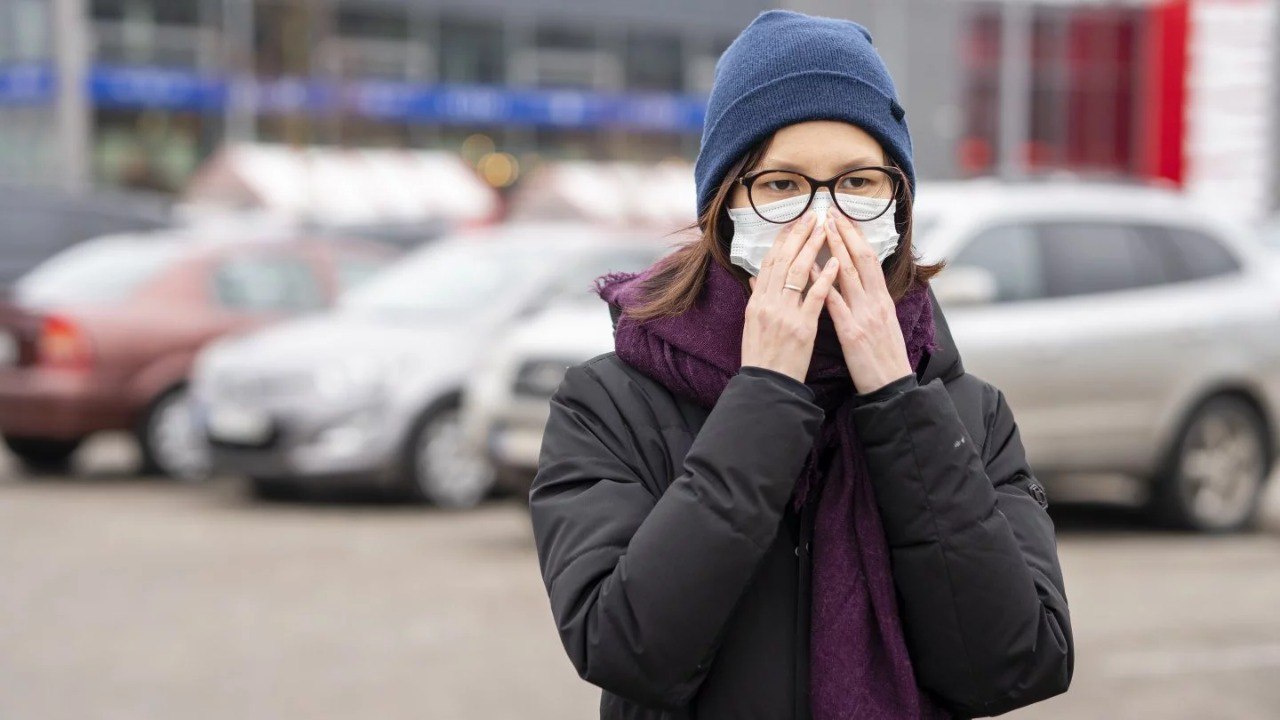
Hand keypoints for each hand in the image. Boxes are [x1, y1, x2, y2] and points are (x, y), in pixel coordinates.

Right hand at [741, 207, 841, 383]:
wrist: (767, 385)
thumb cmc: (762, 356)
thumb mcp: (752, 325)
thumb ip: (756, 298)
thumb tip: (754, 277)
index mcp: (756, 302)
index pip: (770, 263)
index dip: (782, 240)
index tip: (794, 223)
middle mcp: (768, 303)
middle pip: (783, 261)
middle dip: (799, 236)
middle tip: (812, 216)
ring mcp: (785, 314)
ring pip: (798, 274)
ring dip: (812, 249)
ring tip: (824, 230)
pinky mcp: (802, 327)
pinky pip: (815, 298)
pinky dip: (825, 279)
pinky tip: (835, 263)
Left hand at [806, 210, 912, 393]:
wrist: (891, 387)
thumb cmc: (885, 359)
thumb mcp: (883, 325)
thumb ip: (872, 304)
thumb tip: (861, 287)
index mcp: (883, 300)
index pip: (869, 260)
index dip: (857, 238)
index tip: (844, 219)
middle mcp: (875, 302)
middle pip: (860, 260)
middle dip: (844, 234)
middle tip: (829, 212)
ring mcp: (864, 315)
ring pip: (847, 274)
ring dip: (833, 248)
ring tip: (819, 228)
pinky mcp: (851, 332)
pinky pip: (834, 302)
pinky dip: (820, 282)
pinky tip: (808, 268)